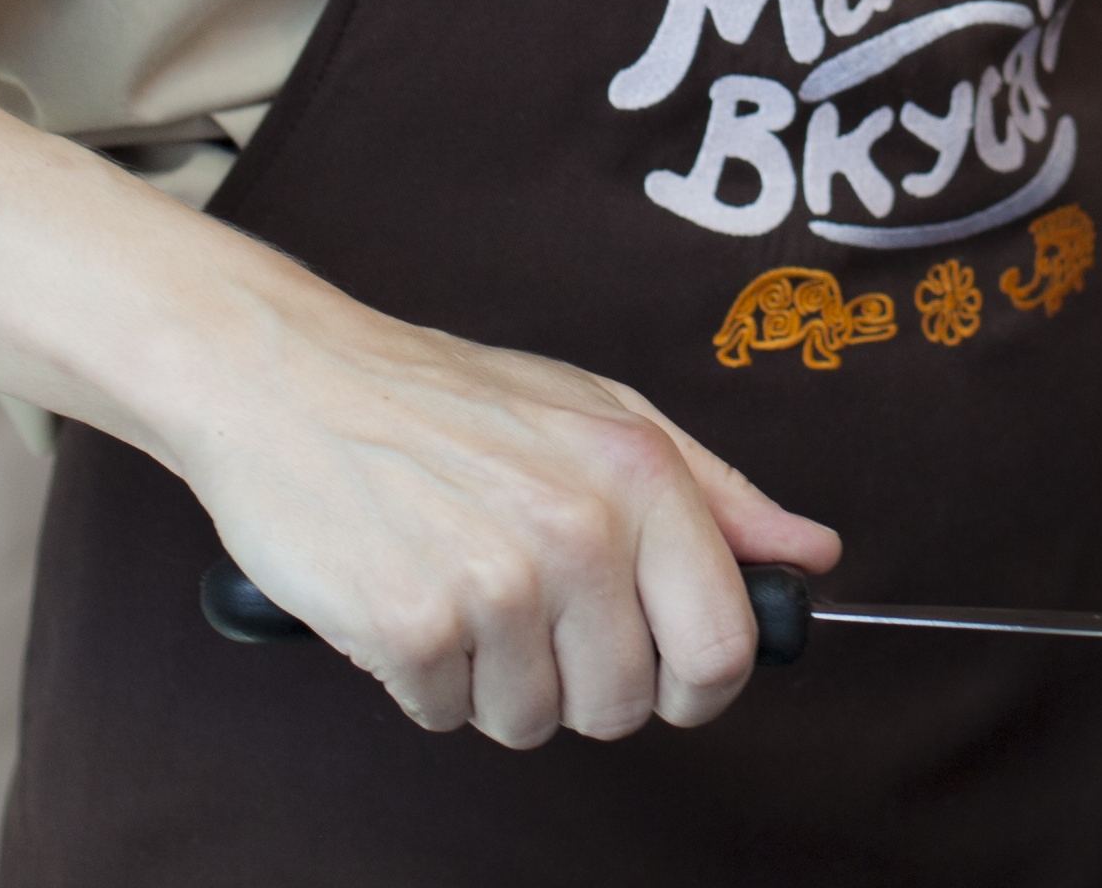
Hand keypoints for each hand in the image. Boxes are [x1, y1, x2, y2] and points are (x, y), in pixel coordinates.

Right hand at [154, 281, 839, 748]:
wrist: (290, 379)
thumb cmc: (446, 399)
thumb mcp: (602, 413)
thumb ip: (716, 493)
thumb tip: (811, 555)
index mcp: (640, 474)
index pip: (723, 646)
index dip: (697, 685)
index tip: (662, 672)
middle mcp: (576, 527)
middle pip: (623, 704)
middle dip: (576, 681)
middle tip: (525, 607)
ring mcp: (492, 582)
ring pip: (529, 722)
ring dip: (492, 680)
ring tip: (458, 587)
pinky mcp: (408, 625)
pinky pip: (443, 717)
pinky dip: (420, 679)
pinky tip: (405, 595)